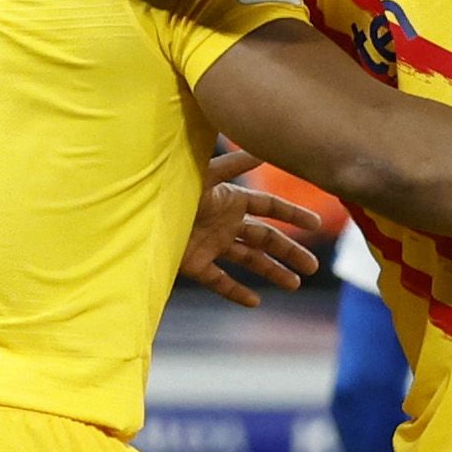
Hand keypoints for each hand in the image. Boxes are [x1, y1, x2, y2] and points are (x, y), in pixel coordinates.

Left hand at [181, 151, 323, 307]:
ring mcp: (211, 244)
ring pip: (249, 260)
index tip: (316, 223)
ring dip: (271, 272)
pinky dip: (237, 291)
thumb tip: (265, 149)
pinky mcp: (194, 264)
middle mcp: (225, 222)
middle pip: (265, 238)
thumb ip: (234, 164)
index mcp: (231, 199)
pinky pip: (220, 280)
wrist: (135, 212)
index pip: (269, 207)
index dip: (292, 214)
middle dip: (290, 251)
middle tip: (313, 268)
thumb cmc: (170, 187)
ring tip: (294, 285)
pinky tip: (255, 301)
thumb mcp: (205, 174)